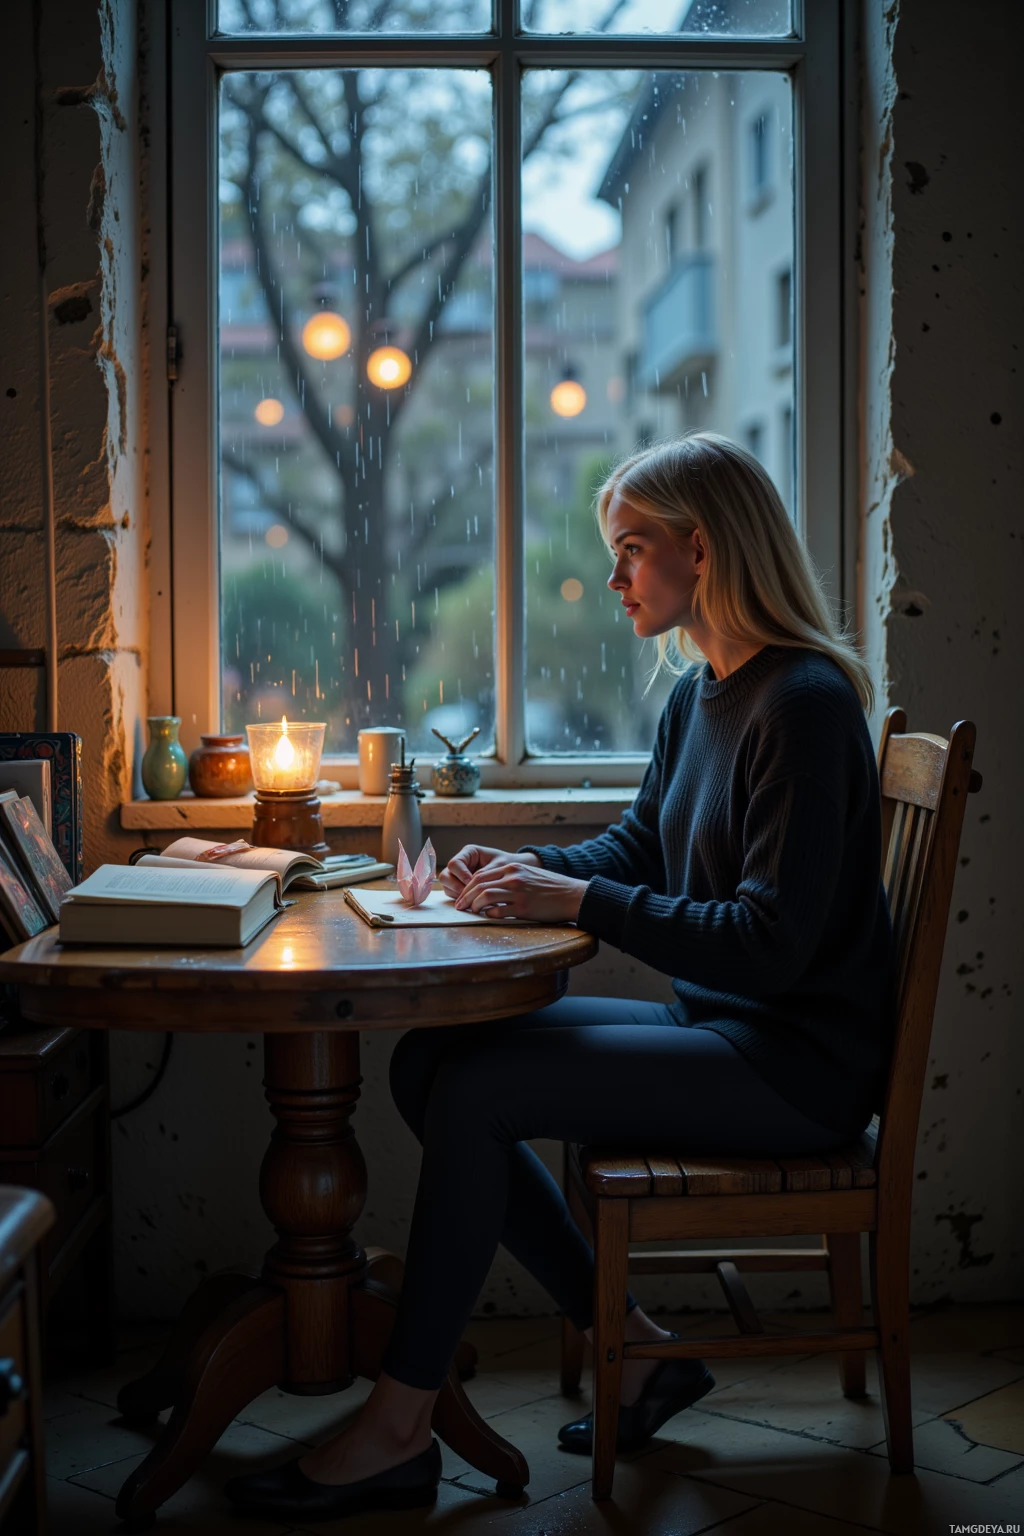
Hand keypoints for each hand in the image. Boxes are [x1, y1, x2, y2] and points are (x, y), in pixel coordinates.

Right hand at [440, 844, 538, 896]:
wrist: (515, 873)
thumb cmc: (509, 865)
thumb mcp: (499, 867)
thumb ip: (485, 874)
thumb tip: (474, 886)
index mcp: (468, 853)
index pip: (455, 864)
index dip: (461, 875)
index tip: (473, 884)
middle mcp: (460, 863)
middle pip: (445, 875)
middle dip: (456, 887)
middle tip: (470, 896)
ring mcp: (458, 875)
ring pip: (447, 886)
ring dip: (457, 895)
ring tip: (472, 901)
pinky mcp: (460, 886)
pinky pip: (452, 894)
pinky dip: (460, 899)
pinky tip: (473, 903)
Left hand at [453, 858, 587, 923]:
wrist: (572, 894)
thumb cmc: (550, 887)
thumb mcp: (528, 874)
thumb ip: (509, 878)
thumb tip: (487, 889)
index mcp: (513, 868)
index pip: (481, 875)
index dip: (467, 887)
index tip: (462, 896)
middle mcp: (513, 877)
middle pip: (479, 885)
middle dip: (465, 897)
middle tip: (459, 907)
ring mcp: (518, 892)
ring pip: (485, 897)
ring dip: (474, 906)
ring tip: (470, 912)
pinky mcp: (523, 908)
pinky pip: (499, 911)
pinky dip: (489, 914)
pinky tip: (487, 916)